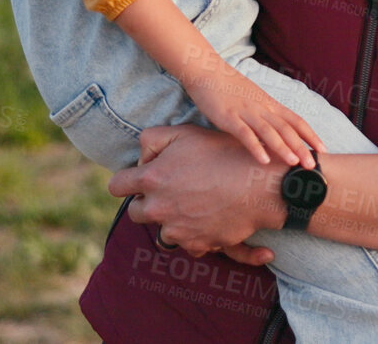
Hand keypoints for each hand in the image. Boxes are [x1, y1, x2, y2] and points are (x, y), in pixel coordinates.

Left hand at [111, 124, 287, 258]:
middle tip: (172, 190)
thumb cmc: (224, 153)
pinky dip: (199, 236)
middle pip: (137, 213)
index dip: (127, 181)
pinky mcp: (198, 245)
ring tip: (198, 204)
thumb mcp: (185, 133)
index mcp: (151, 180)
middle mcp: (159, 209)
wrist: (260, 184)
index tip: (140, 179)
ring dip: (174, 221)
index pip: (117, 186)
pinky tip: (215, 220)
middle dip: (149, 203)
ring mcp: (177, 231)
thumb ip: (152, 140)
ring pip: (164, 231)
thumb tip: (142, 159)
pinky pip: (190, 245)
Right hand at [177, 50, 324, 166]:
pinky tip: (263, 160)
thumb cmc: (230, 88)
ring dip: (283, 147)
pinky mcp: (229, 117)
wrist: (207, 70)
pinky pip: (245, 133)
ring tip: (294, 163)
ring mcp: (246, 112)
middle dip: (301, 147)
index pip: (296, 120)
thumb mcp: (253, 101)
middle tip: (313, 165)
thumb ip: (264, 117)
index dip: (310, 135)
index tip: (323, 150)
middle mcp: (262, 108)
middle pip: (286, 128)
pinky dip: (255, 147)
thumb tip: (275, 137)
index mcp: (270, 104)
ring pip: (269, 131)